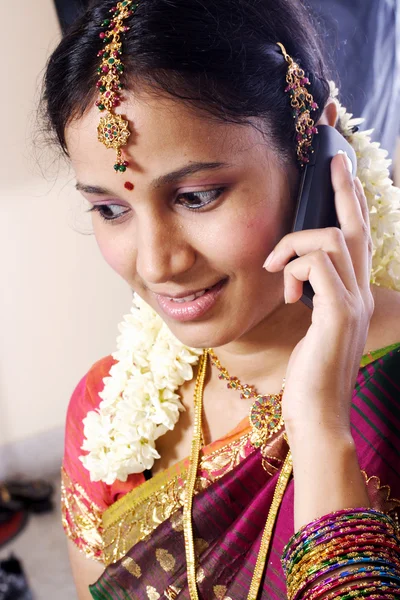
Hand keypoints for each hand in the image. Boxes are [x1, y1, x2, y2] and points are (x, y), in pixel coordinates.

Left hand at [264, 153, 373, 439]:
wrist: (318, 414)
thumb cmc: (310, 375)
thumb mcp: (312, 328)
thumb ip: (311, 298)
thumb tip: (293, 274)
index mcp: (353, 295)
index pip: (357, 240)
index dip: (352, 205)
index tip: (342, 174)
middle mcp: (360, 294)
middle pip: (355, 228)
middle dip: (344, 190)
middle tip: (334, 160)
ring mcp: (352, 303)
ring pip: (329, 240)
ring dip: (294, 247)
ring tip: (276, 269)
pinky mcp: (337, 314)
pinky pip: (317, 265)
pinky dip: (294, 269)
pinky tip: (287, 294)